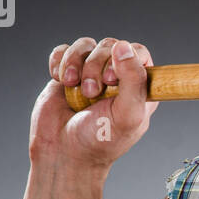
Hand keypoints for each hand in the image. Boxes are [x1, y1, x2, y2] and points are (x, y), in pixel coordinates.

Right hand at [28, 36, 159, 171]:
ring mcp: (90, 72)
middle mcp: (116, 76)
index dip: (125, 58)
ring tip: (72, 85)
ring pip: (86, 45)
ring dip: (76, 63)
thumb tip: (123, 46)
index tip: (112, 80)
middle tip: (92, 93)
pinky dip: (59, 62)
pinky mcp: (67, 73)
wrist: (62, 153)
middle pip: (110, 45)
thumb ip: (133, 80)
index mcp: (139, 86)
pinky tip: (61, 81)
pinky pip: (63, 50)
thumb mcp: (127, 115)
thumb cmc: (99, 141)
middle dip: (96, 66)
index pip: (138, 53)